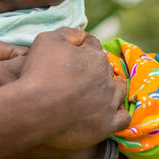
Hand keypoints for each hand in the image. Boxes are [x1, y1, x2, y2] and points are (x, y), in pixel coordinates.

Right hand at [11, 28, 129, 158]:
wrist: (34, 109)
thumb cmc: (38, 72)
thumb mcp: (48, 39)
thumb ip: (69, 33)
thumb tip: (82, 36)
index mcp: (95, 56)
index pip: (93, 45)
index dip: (82, 48)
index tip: (72, 55)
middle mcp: (107, 78)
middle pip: (106, 68)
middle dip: (95, 68)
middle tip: (78, 75)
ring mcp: (109, 102)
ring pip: (119, 91)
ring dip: (112, 88)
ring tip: (99, 91)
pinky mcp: (107, 124)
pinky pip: (123, 117)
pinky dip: (119, 112)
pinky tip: (109, 111)